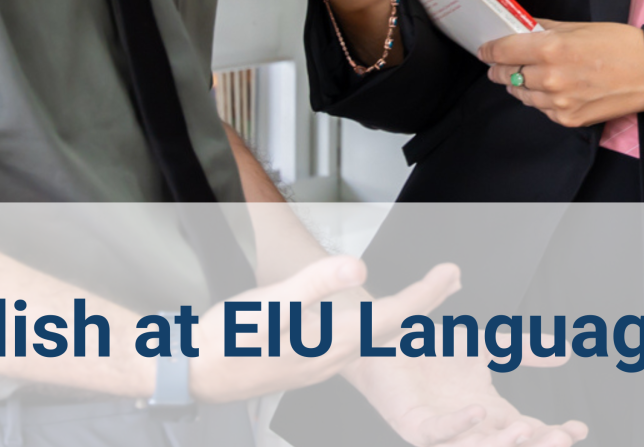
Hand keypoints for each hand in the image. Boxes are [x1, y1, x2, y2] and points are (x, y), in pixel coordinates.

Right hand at [187, 256, 461, 403]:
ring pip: (375, 339)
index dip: (424, 295)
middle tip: (452, 279)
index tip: (450, 275)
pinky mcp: (305, 362)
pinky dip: (376, 327)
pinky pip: (355, 345)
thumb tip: (357, 270)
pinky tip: (374, 320)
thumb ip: (313, 286)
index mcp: (329, 342)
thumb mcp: (267, 305)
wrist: (191, 372)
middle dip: (425, 304)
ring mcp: (319, 364)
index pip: (391, 317)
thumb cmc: (223, 342)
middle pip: (391, 329)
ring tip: (425, 295)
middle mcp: (331, 358)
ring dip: (403, 315)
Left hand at [346, 352, 588, 446]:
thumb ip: (524, 350)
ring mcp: (442, 430)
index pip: (529, 430)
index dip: (555, 432)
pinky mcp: (415, 424)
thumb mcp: (487, 345)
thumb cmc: (431, 348)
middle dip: (538, 444)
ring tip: (528, 428)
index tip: (580, 428)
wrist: (387, 339)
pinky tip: (480, 413)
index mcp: (490, 413)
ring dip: (504, 442)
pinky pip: (438, 433)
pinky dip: (459, 425)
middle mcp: (469, 427)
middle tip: (563, 437)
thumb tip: (564, 353)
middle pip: (510, 445)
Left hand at [477, 21, 643, 127]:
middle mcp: (549, 77)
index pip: (503, 51)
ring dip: (520, 85)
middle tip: (500, 65)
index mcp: (550, 48)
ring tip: (528, 77)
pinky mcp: (568, 120)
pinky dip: (542, 100)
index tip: (485, 50)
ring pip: (522, 95)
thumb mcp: (579, 27)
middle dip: (500, 69)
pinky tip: (552, 90)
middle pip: (507, 75)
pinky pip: (542, 109)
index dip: (489, 50)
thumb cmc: (619, 44)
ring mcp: (558, 102)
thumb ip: (546, 29)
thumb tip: (522, 27)